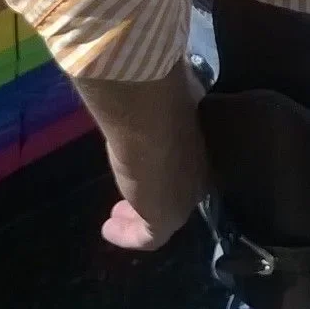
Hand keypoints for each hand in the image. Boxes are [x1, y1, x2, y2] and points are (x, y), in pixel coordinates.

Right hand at [78, 59, 211, 252]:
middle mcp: (198, 170)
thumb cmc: (155, 92)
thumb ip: (167, 90)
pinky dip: (128, 235)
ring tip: (117, 216)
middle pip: (176, 189)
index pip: (186, 160)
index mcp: (201, 140)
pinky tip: (108, 230)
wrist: (149, 107)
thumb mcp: (165, 89)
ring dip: (138, 215)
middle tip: (130, 197)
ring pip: (162, 215)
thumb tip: (166, 72)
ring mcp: (184, 196)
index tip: (146, 164)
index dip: (167, 165)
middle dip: (153, 193)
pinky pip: (147, 236)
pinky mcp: (163, 216)